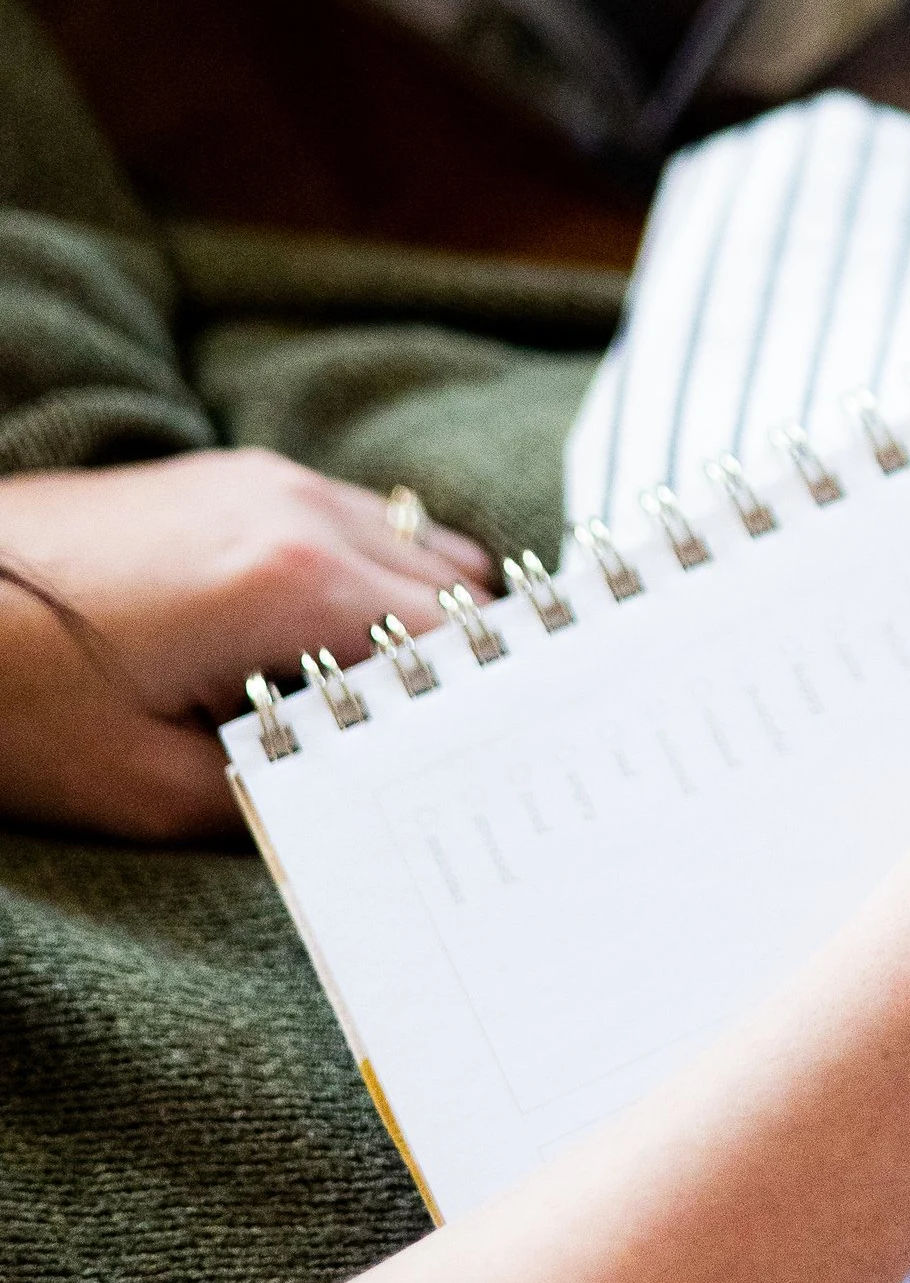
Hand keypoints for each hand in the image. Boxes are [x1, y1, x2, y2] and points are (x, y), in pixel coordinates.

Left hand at [0, 451, 488, 840]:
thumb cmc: (18, 699)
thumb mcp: (149, 790)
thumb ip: (281, 797)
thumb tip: (366, 805)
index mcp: (295, 582)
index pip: (456, 639)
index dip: (480, 706)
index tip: (490, 763)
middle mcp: (301, 510)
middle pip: (457, 582)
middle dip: (463, 661)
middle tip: (446, 743)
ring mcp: (268, 481)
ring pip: (415, 542)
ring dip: (420, 613)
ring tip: (382, 701)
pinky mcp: (233, 477)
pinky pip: (354, 519)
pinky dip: (370, 577)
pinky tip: (321, 646)